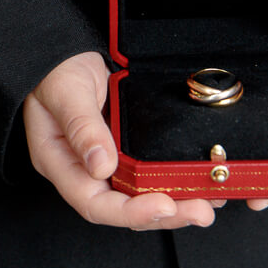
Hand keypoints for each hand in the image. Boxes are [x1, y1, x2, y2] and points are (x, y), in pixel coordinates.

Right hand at [24, 51, 217, 229]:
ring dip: (177, 203)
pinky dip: (176, 182)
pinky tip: (201, 182)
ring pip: (141, 197)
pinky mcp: (126, 153)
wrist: (69, 53)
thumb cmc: (57, 71)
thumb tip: (101, 166)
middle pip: (123, 208)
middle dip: (165, 214)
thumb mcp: (66, 92)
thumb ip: (82, 127)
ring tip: (209, 204)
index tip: (165, 206)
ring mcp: (106, 163)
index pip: (93, 203)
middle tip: (201, 212)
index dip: (130, 212)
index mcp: (59, 163)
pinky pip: (150, 176)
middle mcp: (83, 170)